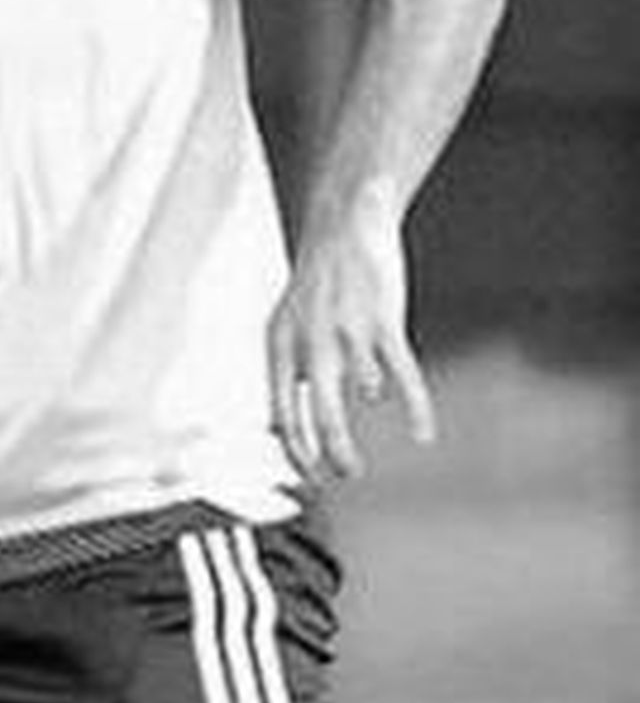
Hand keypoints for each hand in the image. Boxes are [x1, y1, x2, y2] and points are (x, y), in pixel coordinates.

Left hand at [267, 191, 436, 481]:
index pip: (282, 412)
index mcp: (281, 343)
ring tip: (368, 457)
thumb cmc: (317, 282)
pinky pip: (403, 375)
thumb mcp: (289, 323)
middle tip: (344, 476)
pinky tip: (422, 433)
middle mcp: (310, 340)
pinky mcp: (382, 320)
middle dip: (332, 456)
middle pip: (321, 415)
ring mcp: (347, 330)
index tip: (310, 478)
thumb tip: (287, 424)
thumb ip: (292, 369)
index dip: (296, 452)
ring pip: (360, 397)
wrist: (342, 224)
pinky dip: (416, 408)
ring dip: (363, 431)